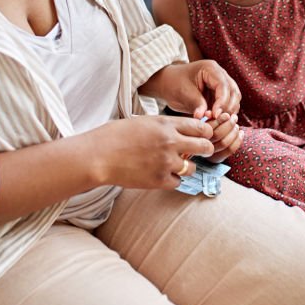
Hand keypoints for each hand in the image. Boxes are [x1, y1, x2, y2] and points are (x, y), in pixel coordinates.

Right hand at [86, 115, 214, 188]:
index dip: (206, 132)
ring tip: (175, 165)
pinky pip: (178, 182)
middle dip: (206, 149)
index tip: (205, 135)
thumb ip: (164, 126)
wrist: (98, 156)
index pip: (200, 127)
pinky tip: (162, 175)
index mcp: (166, 124)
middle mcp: (170, 142)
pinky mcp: (159, 180)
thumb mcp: (143, 121)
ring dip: (187, 167)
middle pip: (204, 146)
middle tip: (203, 151)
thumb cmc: (115, 136)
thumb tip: (181, 130)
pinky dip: (172, 180)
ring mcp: (166, 162)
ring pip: (192, 168)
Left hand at [154, 60, 240, 119]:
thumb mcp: (183, 92)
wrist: (168, 83)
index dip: (222, 102)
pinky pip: (229, 104)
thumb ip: (196, 103)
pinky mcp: (220, 93)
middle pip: (233, 92)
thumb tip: (203, 117)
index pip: (223, 86)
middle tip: (216, 120)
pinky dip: (225, 113)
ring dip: (228, 111)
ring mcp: (222, 83)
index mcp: (211, 69)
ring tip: (215, 121)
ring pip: (234, 99)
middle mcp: (220, 74)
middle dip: (227, 108)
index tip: (216, 115)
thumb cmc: (174, 83)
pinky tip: (216, 120)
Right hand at [204, 111, 243, 162]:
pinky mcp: (217, 159)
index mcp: (195, 135)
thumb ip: (208, 116)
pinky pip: (230, 150)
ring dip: (233, 132)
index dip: (220, 120)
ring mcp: (208, 154)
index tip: (227, 115)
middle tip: (234, 118)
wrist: (205, 143)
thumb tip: (210, 113)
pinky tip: (241, 133)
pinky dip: (238, 140)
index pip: (209, 127)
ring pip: (224, 143)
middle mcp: (200, 146)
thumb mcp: (206, 120)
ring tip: (236, 125)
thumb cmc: (208, 125)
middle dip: (229, 124)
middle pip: (217, 135)